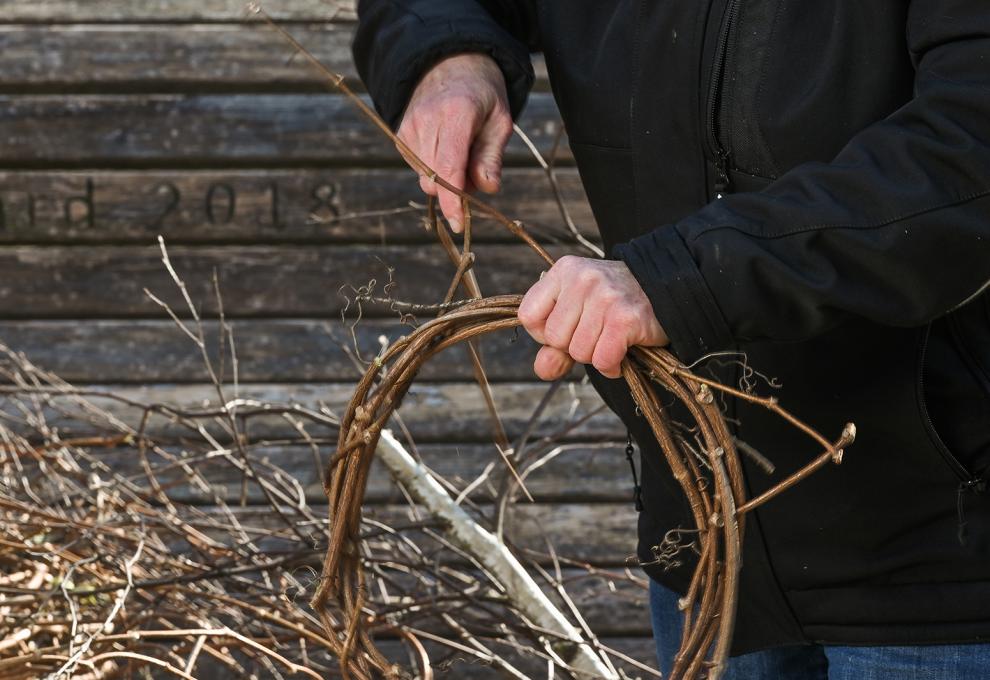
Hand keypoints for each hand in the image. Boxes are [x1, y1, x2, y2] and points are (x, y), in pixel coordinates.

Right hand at [397, 53, 512, 232]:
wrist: (450, 63)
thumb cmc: (482, 95)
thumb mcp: (500, 120)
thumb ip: (492, 156)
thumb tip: (487, 189)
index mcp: (456, 113)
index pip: (448, 168)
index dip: (452, 200)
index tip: (458, 223)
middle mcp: (426, 120)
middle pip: (435, 179)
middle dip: (456, 191)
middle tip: (478, 173)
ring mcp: (409, 127)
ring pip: (425, 178)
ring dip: (446, 180)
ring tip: (463, 153)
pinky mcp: (401, 135)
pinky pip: (418, 170)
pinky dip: (434, 170)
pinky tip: (445, 148)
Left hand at [517, 256, 668, 379]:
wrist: (666, 290)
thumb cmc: (614, 303)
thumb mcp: (578, 312)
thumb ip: (554, 344)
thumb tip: (542, 370)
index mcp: (564, 271)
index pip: (528, 316)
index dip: (543, 333)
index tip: (568, 328)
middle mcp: (582, 279)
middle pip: (554, 338)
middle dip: (572, 346)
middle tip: (596, 333)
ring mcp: (604, 297)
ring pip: (579, 352)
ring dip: (595, 356)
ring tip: (611, 339)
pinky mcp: (625, 319)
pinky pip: (603, 360)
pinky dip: (611, 367)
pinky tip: (621, 354)